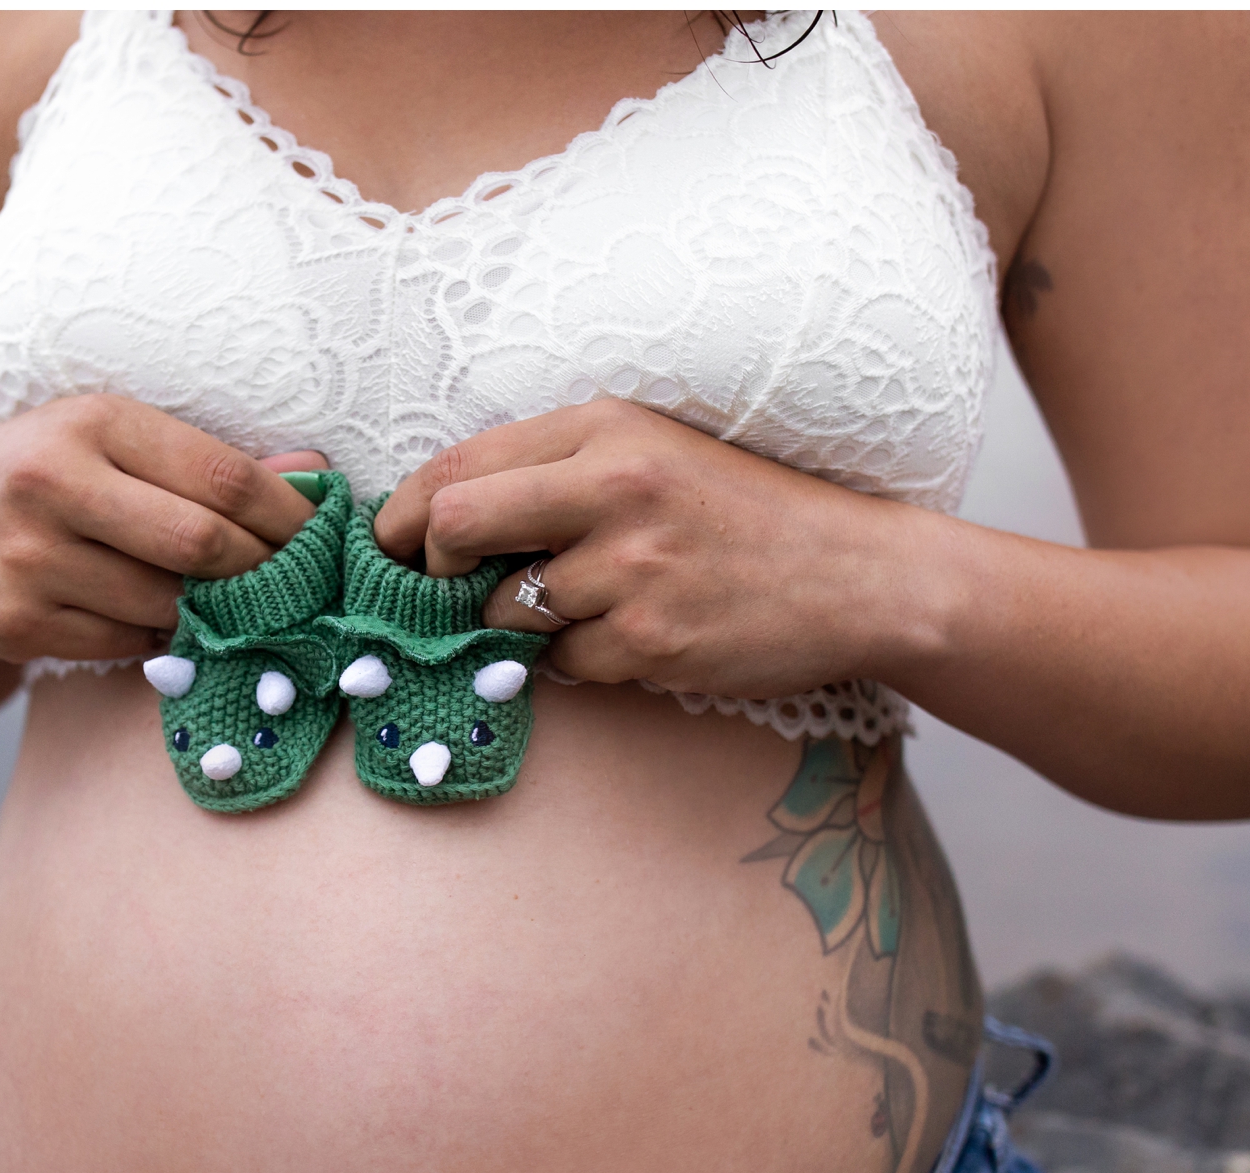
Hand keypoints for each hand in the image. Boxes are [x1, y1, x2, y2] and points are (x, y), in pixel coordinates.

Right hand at [0, 393, 327, 663]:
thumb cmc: (38, 470)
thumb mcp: (108, 435)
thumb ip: (206, 458)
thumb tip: (314, 473)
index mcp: (89, 423)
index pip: (222, 476)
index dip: (287, 514)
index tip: (320, 533)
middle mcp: (51, 487)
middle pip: (201, 546)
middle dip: (261, 570)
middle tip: (292, 581)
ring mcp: (28, 562)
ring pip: (167, 604)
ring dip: (211, 611)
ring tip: (229, 600)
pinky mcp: (15, 624)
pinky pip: (125, 641)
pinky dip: (158, 635)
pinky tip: (158, 616)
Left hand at [371, 399, 904, 699]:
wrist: (858, 575)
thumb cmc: (743, 512)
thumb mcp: (653, 451)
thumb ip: (553, 469)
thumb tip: (436, 518)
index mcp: (606, 430)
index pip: (457, 466)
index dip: (401, 514)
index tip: (391, 545)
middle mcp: (615, 489)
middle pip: (452, 529)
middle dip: (430, 569)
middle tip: (450, 589)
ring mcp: (633, 570)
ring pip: (505, 611)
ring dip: (522, 623)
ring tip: (587, 605)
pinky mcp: (652, 642)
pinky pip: (565, 665)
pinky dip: (581, 660)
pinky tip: (635, 634)